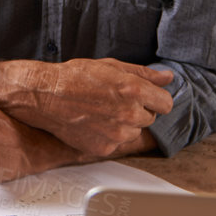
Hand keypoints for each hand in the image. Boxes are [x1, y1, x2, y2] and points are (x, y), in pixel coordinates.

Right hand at [6, 57, 173, 155]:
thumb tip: (168, 77)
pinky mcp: (104, 148)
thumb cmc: (77, 77)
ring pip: (134, 132)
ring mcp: (117, 134)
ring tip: (102, 111)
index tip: (145, 97)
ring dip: (125, 124)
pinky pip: (117, 144)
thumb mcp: (112, 66)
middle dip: (138, 110)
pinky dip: (109, 136)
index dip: (155, 99)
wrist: (46, 96)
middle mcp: (129, 114)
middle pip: (150, 118)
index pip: (166, 103)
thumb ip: (144, 74)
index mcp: (134, 90)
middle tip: (115, 101)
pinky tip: (94, 123)